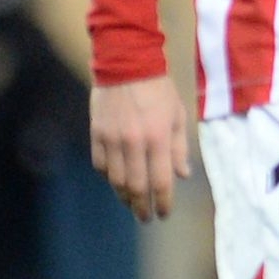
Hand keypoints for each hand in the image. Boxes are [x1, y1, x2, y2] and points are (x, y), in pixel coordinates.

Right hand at [90, 75, 190, 222]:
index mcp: (158, 138)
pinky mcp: (97, 133)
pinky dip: (108, 176)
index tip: (163, 213)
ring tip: (130, 203)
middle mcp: (134, 142)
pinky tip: (115, 179)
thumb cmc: (158, 89)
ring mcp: (112, 139)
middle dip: (141, 206)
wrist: (126, 62)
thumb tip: (182, 176)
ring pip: (115, 180)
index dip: (163, 202)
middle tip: (145, 216)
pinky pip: (100, 164)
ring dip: (123, 196)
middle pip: (135, 186)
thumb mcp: (178, 116)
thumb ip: (179, 148)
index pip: (161, 181)